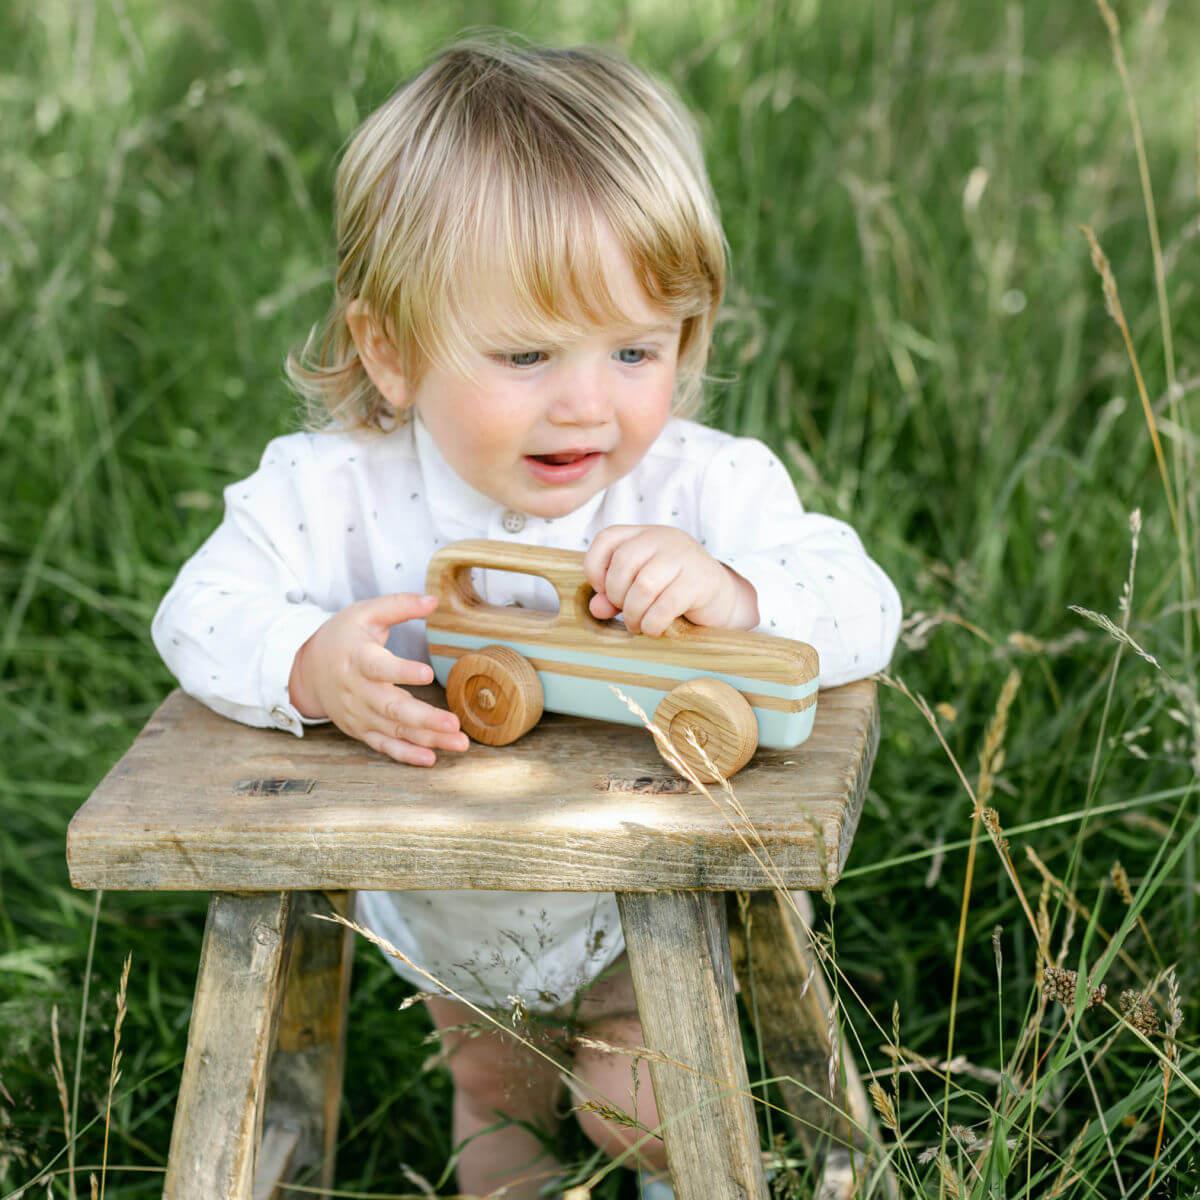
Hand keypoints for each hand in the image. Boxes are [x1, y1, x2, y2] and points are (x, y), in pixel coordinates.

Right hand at [288, 593, 468, 766]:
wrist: (308, 669)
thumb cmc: (344, 637)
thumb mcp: (366, 613)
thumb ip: (400, 605)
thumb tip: (434, 599)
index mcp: (357, 659)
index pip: (379, 667)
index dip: (402, 671)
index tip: (428, 674)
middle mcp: (357, 691)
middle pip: (391, 708)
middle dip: (424, 719)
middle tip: (454, 724)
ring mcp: (358, 715)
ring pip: (394, 730)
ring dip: (426, 739)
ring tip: (458, 743)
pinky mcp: (361, 730)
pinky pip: (384, 746)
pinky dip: (406, 755)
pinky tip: (431, 759)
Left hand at [582, 525, 758, 635]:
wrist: (722, 599)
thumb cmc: (675, 591)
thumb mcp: (641, 588)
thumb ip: (615, 594)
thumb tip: (596, 608)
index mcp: (645, 535)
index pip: (607, 538)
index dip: (595, 567)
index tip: (603, 591)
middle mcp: (663, 539)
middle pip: (623, 562)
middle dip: (617, 595)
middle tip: (626, 613)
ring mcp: (684, 557)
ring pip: (643, 585)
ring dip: (634, 613)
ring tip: (638, 625)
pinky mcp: (699, 581)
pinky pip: (665, 605)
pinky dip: (652, 623)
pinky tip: (653, 629)